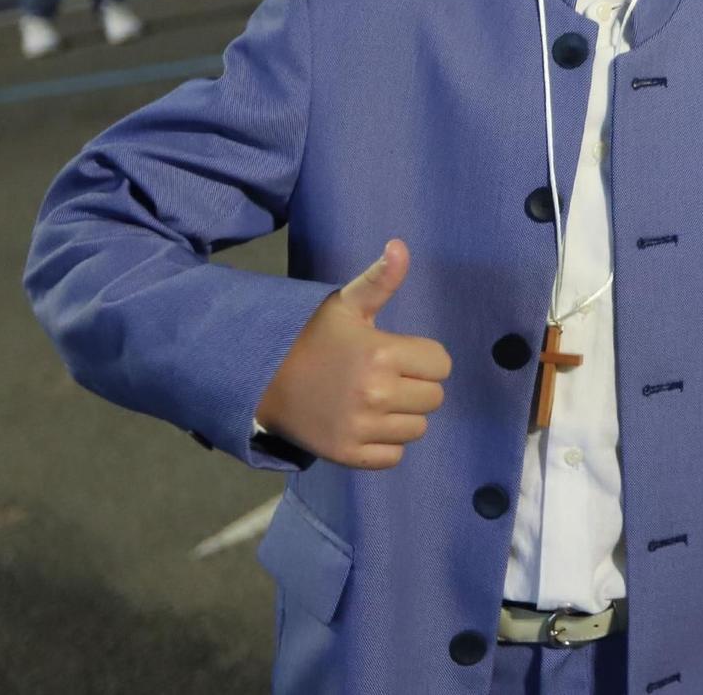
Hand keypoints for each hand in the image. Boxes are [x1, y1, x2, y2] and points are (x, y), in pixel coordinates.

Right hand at [255, 239, 451, 470]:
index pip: (441, 364)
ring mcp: (361, 427)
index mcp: (382, 353)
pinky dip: (385, 444)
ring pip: (417, 428)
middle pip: (434, 398)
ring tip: (374, 399)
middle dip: (415, 385)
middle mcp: (376, 393)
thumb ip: (381, 279)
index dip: (424, 358)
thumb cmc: (312, 337)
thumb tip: (401, 245)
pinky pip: (394, 456)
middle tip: (385, 377)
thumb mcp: (346, 304)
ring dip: (403, 416)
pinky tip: (365, 424)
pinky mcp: (347, 454)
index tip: (399, 354)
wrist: (261, 378)